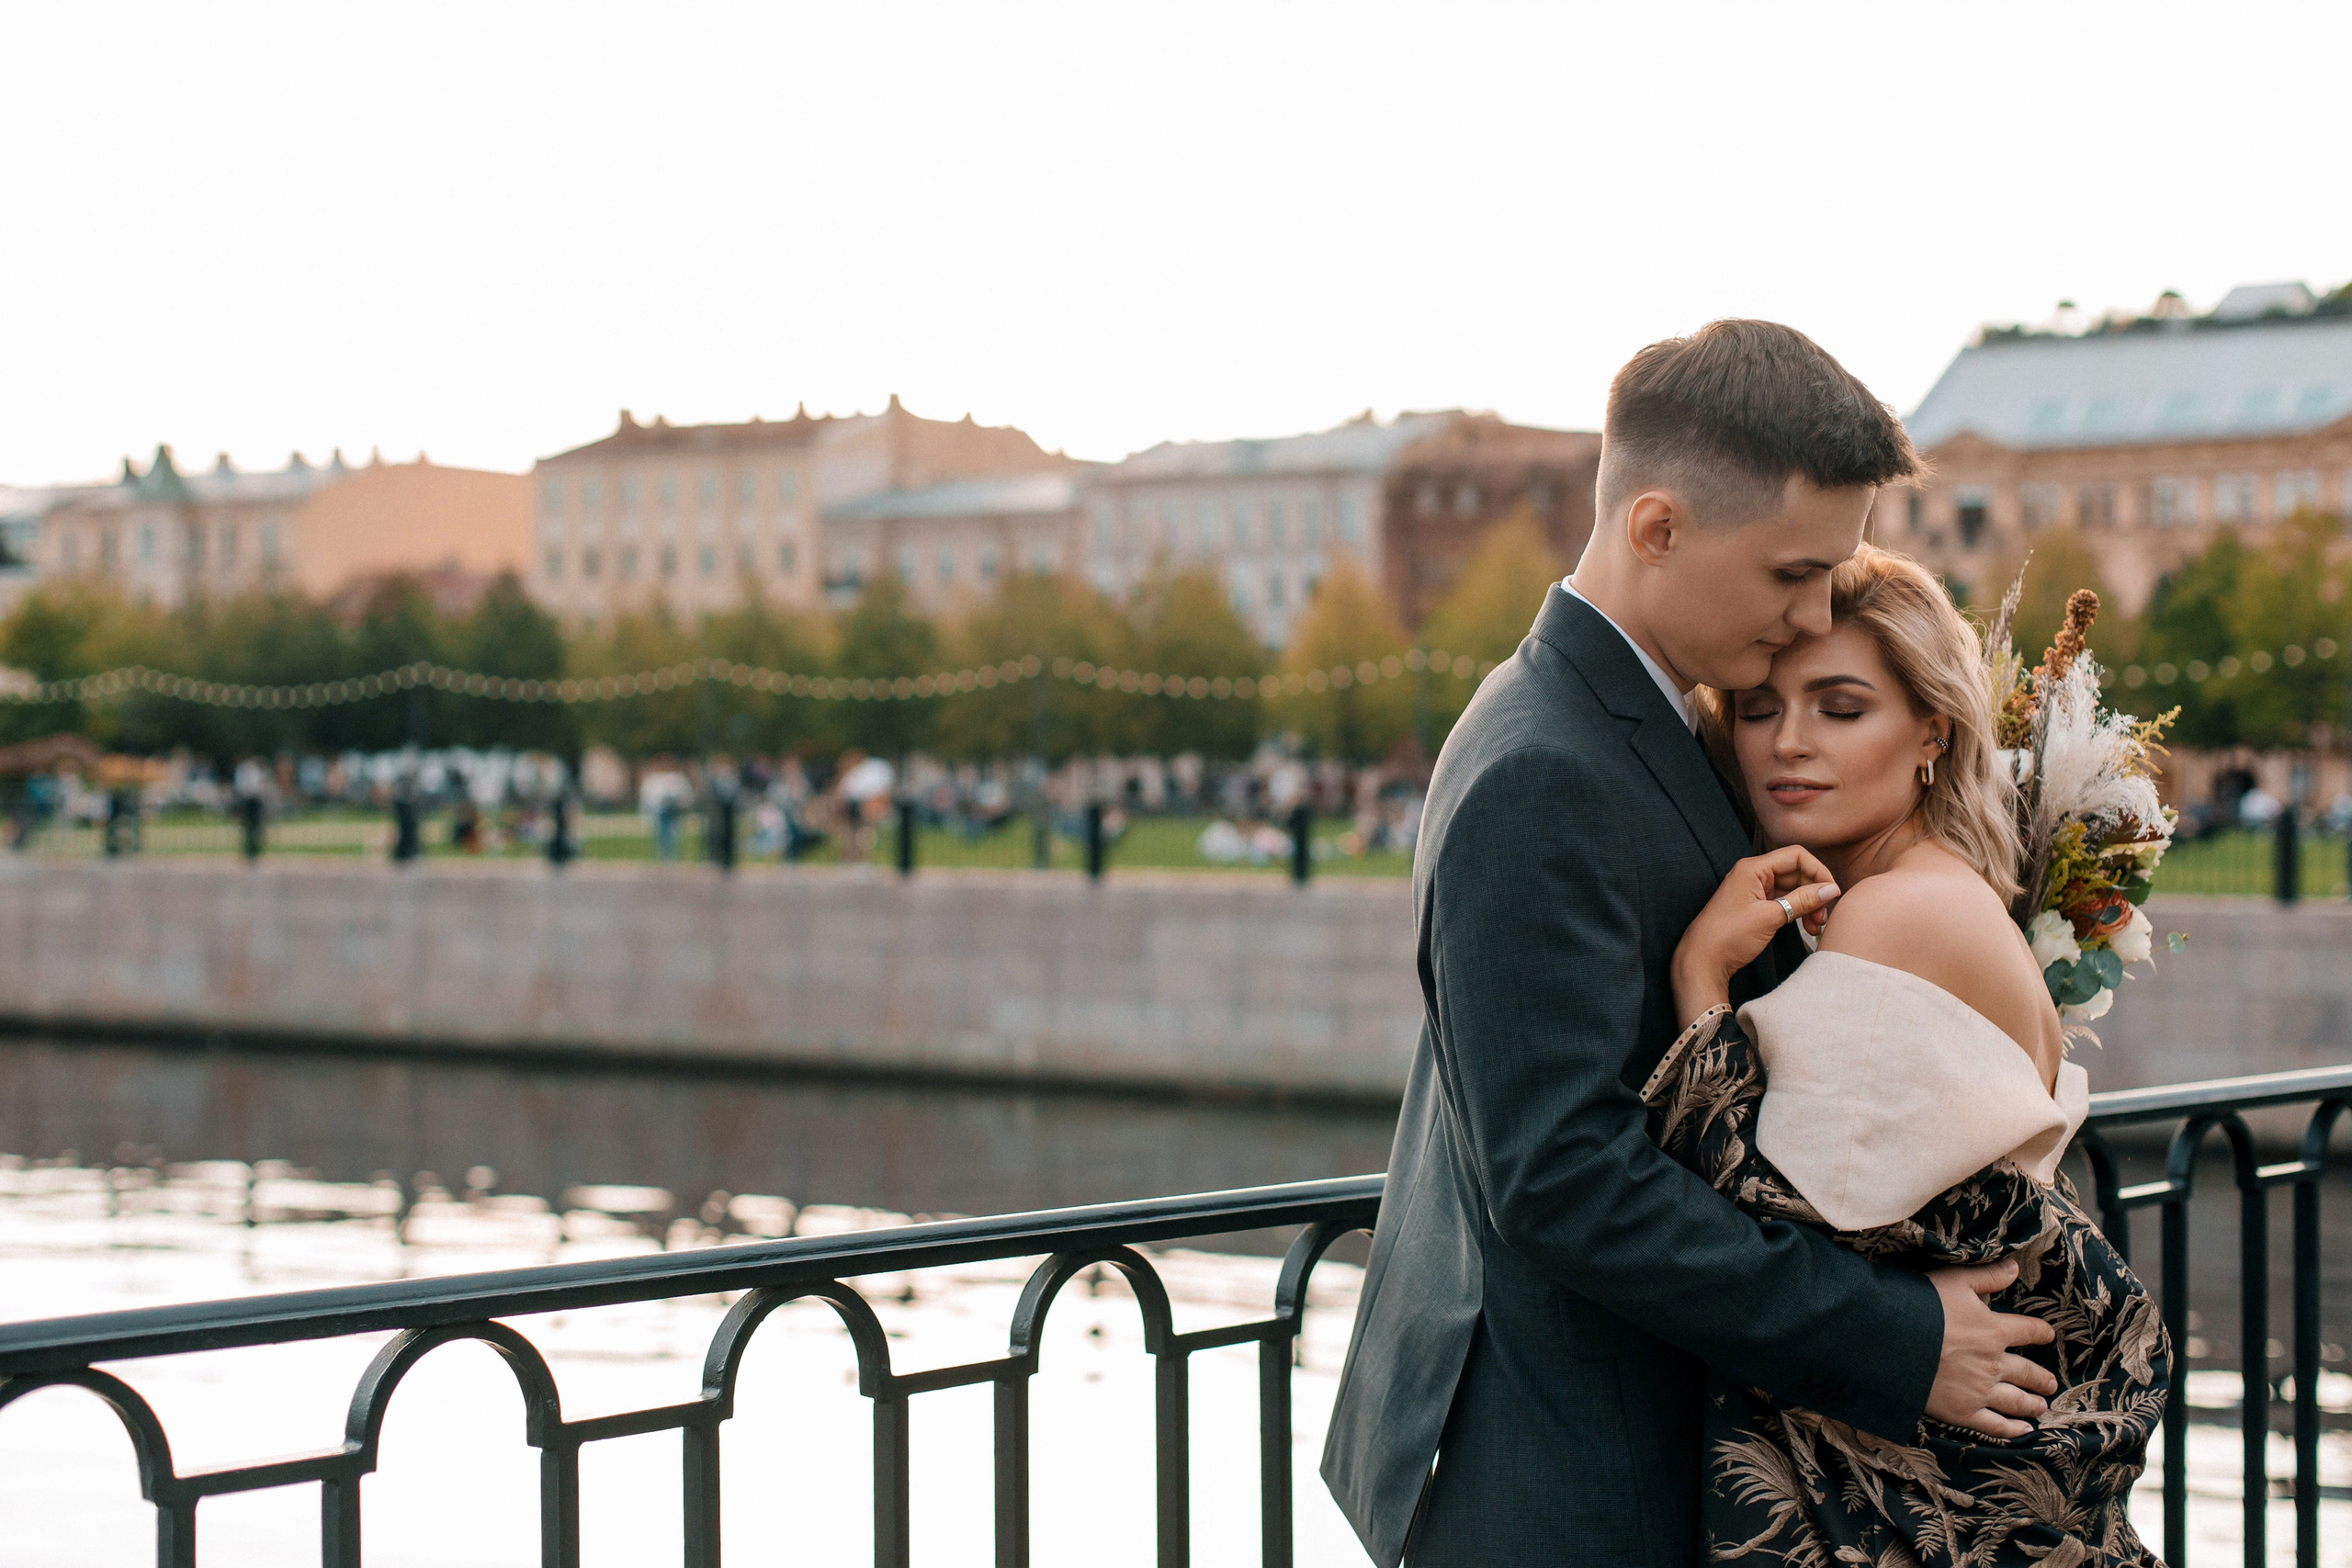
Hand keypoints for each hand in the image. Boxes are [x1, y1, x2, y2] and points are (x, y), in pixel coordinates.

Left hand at [1669, 846, 1840, 1023]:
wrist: (1702, 961)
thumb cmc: (1728, 936)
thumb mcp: (1770, 917)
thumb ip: (1803, 900)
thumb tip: (1832, 889)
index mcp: (1753, 868)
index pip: (1796, 856)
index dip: (1818, 871)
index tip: (1832, 893)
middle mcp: (1754, 875)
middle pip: (1796, 872)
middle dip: (1815, 892)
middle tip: (1823, 917)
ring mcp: (1754, 891)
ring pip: (1792, 889)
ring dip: (1809, 905)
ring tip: (1816, 927)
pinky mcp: (1756, 907)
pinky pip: (1784, 902)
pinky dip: (1798, 913)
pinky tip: (1807, 927)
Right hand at [1922, 1260, 2059, 1438]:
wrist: (1889, 1341)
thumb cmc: (1920, 1306)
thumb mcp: (1955, 1280)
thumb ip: (1987, 1276)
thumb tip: (2014, 1267)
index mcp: (1994, 1331)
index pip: (2028, 1331)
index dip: (2040, 1332)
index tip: (2048, 1335)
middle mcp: (1993, 1364)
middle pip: (2027, 1372)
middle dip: (2041, 1378)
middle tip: (2051, 1384)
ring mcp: (1979, 1391)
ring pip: (2015, 1400)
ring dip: (2032, 1403)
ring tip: (2042, 1406)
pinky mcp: (1962, 1412)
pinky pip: (1994, 1425)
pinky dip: (2012, 1430)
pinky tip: (2024, 1431)